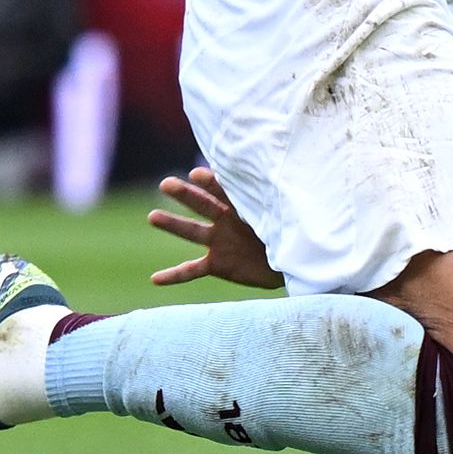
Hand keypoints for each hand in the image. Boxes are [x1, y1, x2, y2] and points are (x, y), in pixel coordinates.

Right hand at [146, 166, 281, 288]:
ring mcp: (219, 241)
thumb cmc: (293, 232)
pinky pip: (191, 270)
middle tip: (166, 184)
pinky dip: (174, 275)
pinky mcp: (218, 264)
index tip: (197, 175)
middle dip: (185, 194)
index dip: (211, 182)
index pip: (224, 189)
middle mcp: (226, 220)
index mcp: (243, 205)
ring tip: (152, 216)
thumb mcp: (288, 215)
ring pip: (192, 231)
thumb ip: (282, 205)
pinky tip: (155, 279)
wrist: (292, 261)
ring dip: (172, 224)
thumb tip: (300, 185)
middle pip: (202, 204)